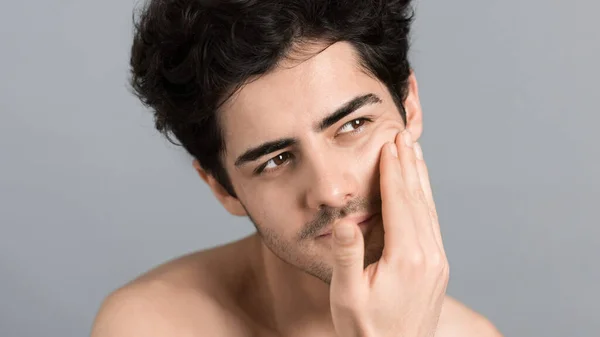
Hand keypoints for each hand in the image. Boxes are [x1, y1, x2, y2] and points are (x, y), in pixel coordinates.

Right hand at [330, 130, 448, 336]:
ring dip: (420, 178)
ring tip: (414, 152)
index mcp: (406, 257)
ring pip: (429, 208)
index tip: (389, 143)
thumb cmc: (366, 330)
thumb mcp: (347, 296)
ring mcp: (437, 261)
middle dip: (409, 165)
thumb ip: (346, 257)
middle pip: (418, 199)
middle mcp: (428, 255)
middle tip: (402, 135)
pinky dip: (426, 200)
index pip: (399, 202)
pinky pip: (432, 223)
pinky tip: (420, 191)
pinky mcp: (437, 267)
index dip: (393, 170)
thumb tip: (344, 220)